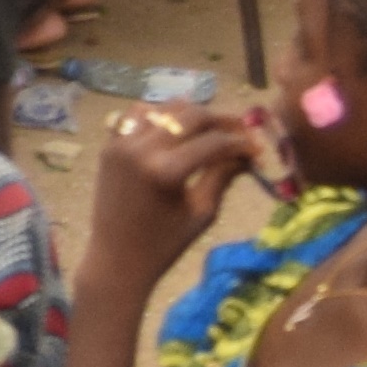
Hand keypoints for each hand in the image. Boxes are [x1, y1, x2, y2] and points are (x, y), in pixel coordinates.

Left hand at [86, 103, 272, 272]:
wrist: (116, 259)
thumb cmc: (164, 244)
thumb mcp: (202, 211)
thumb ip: (224, 175)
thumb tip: (248, 153)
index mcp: (166, 171)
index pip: (214, 142)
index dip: (240, 143)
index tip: (256, 148)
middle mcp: (141, 148)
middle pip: (190, 115)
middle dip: (220, 120)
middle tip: (239, 131)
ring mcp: (121, 143)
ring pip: (163, 108)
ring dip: (189, 113)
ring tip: (209, 128)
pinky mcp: (109, 145)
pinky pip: (136, 115)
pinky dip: (158, 114)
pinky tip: (175, 128)